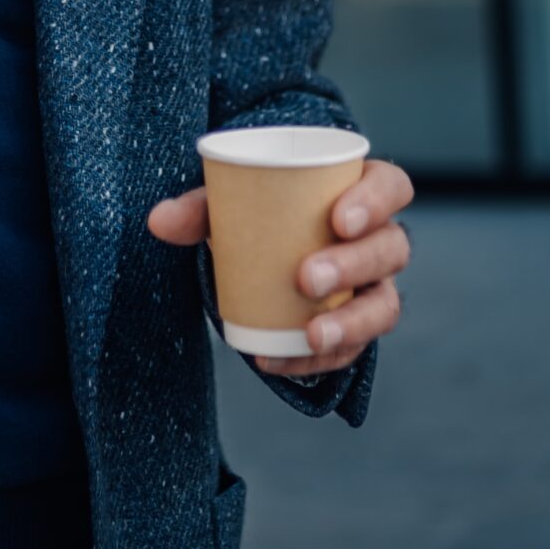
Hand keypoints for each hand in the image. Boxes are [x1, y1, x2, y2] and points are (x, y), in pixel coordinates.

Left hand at [145, 157, 412, 376]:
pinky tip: (280, 361)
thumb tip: (158, 221)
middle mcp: (379, 240)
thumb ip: (199, 208)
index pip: (391, 187)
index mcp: (363, 192)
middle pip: (391, 249)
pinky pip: (353, 350)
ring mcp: (374, 287)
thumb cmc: (259, 216)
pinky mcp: (356, 328)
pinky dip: (318, 361)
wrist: (265, 255)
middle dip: (355, 265)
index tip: (337, 219)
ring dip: (351, 323)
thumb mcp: (231, 204)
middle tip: (307, 278)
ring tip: (311, 334)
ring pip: (384, 306)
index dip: (376, 202)